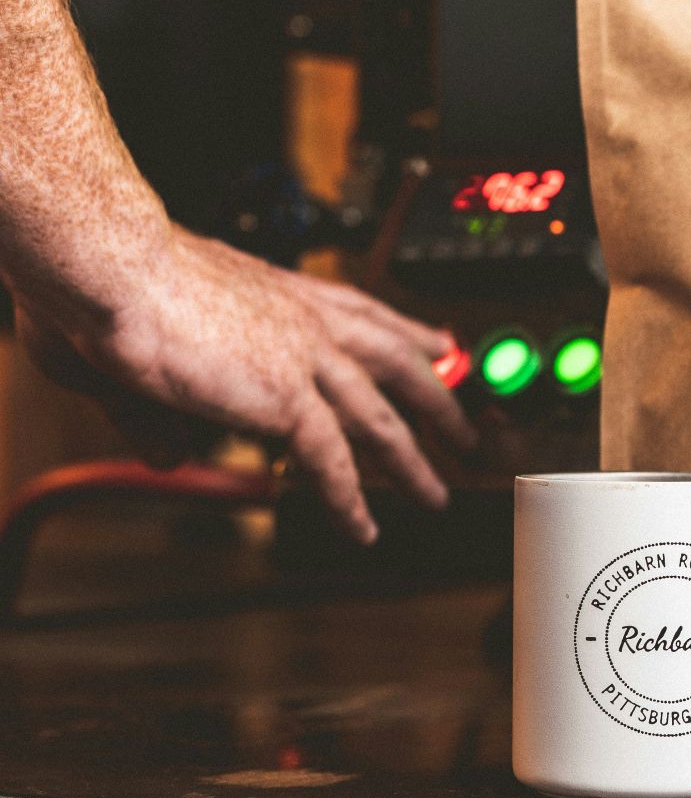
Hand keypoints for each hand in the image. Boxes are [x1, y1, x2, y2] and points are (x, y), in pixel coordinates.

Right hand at [14, 226, 475, 542]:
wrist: (119, 270)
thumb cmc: (121, 285)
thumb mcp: (154, 343)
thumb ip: (165, 409)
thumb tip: (170, 457)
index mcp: (286, 289)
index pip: (365, 311)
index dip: (406, 331)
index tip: (438, 343)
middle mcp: (308, 320)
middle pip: (396, 363)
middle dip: (436, 398)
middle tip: (464, 425)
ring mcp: (306, 358)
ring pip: (380, 419)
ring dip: (412, 461)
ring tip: (437, 492)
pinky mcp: (289, 398)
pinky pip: (332, 461)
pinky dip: (349, 499)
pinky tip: (363, 528)